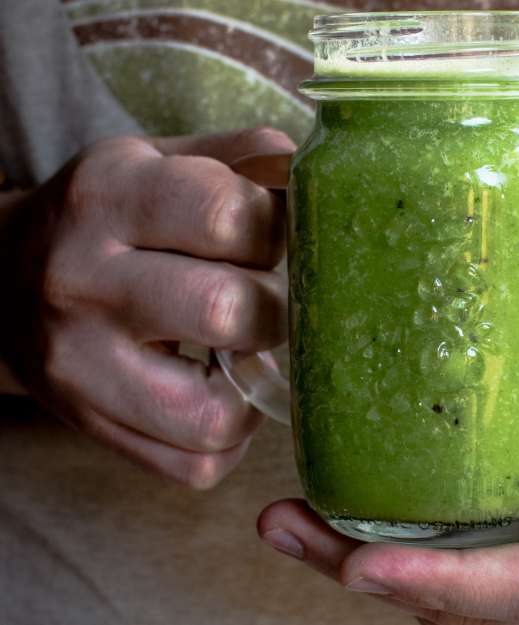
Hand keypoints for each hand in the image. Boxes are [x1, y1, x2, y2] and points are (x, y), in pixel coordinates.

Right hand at [0, 128, 292, 488]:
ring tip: (248, 349)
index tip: (281, 238)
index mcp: (108, 195)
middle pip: (226, 311)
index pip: (229, 215)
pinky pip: (197, 465)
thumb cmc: (111, 219)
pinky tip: (224, 392)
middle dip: (278, 308)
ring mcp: (81, 367)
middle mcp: (82, 280)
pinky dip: (232, 436)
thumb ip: (242, 158)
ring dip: (257, 386)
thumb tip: (314, 176)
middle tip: (272, 299)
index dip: (282, 230)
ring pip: (214, 415)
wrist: (4, 282)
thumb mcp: (160, 161)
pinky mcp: (93, 427)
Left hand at [257, 314, 518, 623]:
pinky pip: (450, 587)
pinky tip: (328, 526)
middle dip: (384, 582)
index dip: (451, 586)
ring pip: (453, 607)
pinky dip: (388, 563)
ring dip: (365, 572)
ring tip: (289, 522)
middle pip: (479, 610)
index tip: (364, 565)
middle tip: (289, 527)